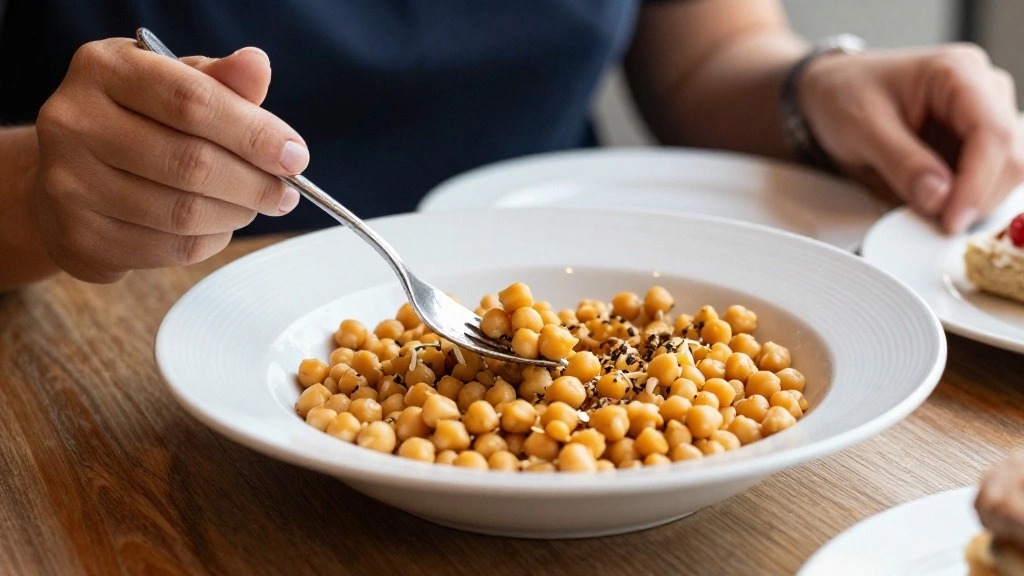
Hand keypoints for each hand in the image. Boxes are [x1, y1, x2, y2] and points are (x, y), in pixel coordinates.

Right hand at [32, 38, 306, 282]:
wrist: (74, 173)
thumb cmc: (138, 121)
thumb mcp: (177, 84)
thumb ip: (221, 80)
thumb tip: (256, 66)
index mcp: (103, 71)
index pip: (192, 102)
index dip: (254, 133)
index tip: (294, 155)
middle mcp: (75, 124)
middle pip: (192, 164)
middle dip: (255, 183)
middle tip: (285, 192)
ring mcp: (71, 185)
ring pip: (185, 214)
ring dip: (237, 214)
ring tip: (253, 204)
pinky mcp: (82, 239)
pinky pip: (173, 250)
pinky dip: (211, 240)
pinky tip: (216, 224)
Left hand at [799, 43, 1023, 233]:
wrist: (833, 92)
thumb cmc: (845, 94)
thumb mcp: (861, 126)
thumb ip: (900, 162)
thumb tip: (938, 197)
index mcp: (958, 73)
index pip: (991, 131)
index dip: (978, 182)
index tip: (952, 218)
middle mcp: (983, 92)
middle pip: (1009, 156)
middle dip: (978, 197)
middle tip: (937, 224)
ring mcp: (983, 119)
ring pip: (1007, 172)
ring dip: (975, 202)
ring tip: (930, 212)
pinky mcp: (974, 145)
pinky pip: (987, 181)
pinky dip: (966, 200)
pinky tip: (936, 207)